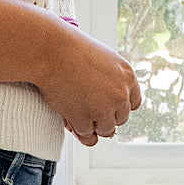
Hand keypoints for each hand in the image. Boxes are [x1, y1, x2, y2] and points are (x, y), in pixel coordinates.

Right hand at [36, 30, 141, 145]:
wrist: (50, 50)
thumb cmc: (70, 49)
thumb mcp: (101, 59)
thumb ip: (111, 80)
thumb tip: (107, 107)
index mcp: (127, 76)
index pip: (132, 103)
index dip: (118, 106)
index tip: (106, 105)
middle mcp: (120, 94)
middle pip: (120, 119)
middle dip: (104, 116)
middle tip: (86, 107)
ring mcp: (103, 108)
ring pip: (105, 130)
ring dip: (91, 124)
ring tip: (76, 111)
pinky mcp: (85, 118)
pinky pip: (86, 135)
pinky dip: (77, 129)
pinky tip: (69, 117)